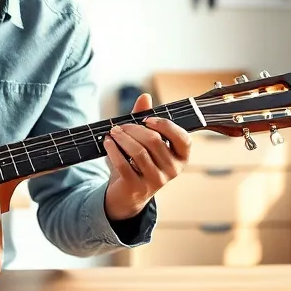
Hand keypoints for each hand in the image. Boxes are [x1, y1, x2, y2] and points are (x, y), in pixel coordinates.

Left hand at [102, 93, 191, 220]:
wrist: (127, 194)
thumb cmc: (139, 163)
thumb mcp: (144, 141)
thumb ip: (145, 120)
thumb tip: (145, 96)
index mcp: (181, 157)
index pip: (183, 138)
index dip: (165, 125)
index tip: (146, 119)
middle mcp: (173, 170)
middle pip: (154, 141)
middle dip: (134, 129)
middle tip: (119, 126)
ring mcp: (156, 181)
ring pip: (138, 152)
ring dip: (122, 138)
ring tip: (113, 132)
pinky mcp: (137, 188)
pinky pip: (124, 164)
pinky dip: (113, 150)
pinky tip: (107, 143)